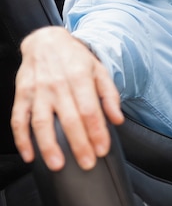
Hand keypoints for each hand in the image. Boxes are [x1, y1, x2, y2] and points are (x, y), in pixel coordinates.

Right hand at [11, 27, 123, 170]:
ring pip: (41, 122)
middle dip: (79, 144)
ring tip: (57, 165)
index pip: (90, 111)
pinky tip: (30, 155)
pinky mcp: (22, 94)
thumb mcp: (99, 70)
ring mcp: (37, 91)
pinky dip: (22, 139)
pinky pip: (19, 119)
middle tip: (87, 164)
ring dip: (48, 146)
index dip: (97, 132)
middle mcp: (57, 85)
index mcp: (79, 78)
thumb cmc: (75, 59)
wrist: (46, 41)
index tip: (102, 149)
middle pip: (69, 119)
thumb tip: (118, 119)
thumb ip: (109, 95)